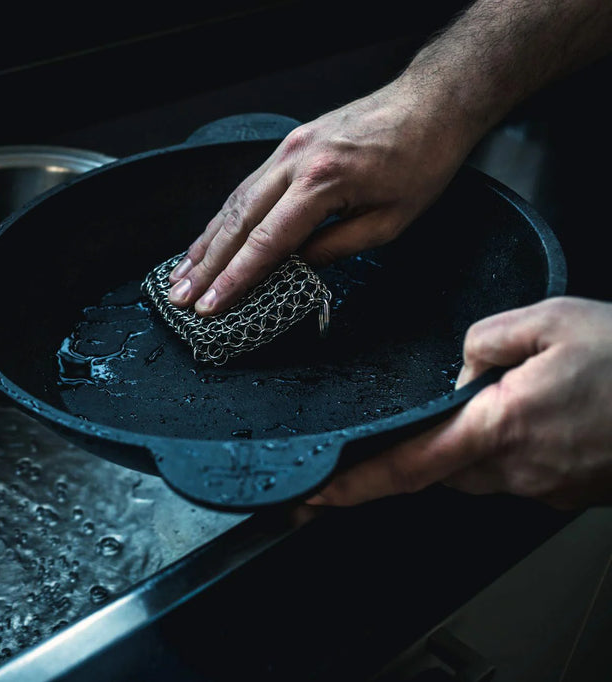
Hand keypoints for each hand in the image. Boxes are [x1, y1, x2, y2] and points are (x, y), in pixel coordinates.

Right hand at [167, 81, 476, 315]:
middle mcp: (294, 161)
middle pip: (237, 223)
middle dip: (206, 266)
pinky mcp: (287, 146)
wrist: (431, 102)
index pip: (267, 242)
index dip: (235, 279)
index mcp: (322, 181)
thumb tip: (296, 270)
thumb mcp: (390, 220)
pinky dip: (222, 218)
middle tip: (180, 298)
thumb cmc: (422, 160)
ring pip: (234, 203)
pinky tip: (207, 240)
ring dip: (205, 243)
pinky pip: (246, 187)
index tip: (210, 306)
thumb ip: (337, 248)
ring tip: (181, 275)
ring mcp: (286, 150)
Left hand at [307, 297, 611, 509]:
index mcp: (500, 427)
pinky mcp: (568, 493)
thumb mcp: (552, 321)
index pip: (406, 466)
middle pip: (440, 468)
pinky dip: (511, 447)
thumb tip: (460, 362)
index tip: (315, 496)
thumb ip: (487, 339)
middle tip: (441, 407)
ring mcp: (545, 488)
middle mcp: (517, 470)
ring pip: (478, 471)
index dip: (354, 485)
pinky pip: (517, 473)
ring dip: (472, 442)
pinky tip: (543, 414)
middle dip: (426, 443)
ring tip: (513, 399)